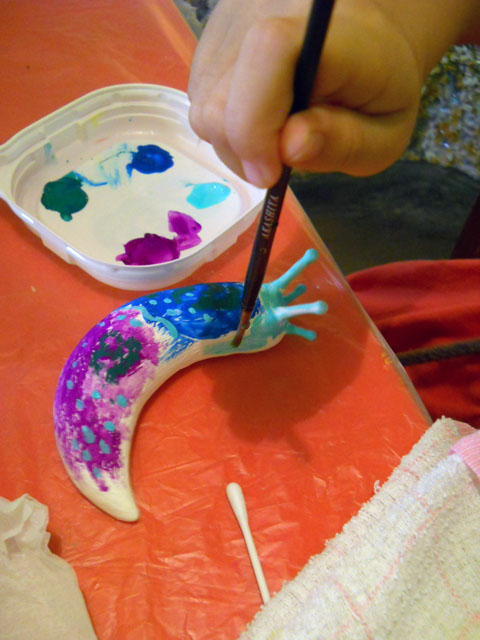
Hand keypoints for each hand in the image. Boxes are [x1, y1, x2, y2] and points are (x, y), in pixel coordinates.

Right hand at [188, 0, 478, 186]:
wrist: (362, 34)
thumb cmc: (376, 88)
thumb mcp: (385, 132)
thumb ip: (345, 142)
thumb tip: (289, 148)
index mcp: (328, 28)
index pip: (268, 52)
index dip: (256, 125)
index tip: (270, 174)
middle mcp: (267, 10)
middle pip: (219, 100)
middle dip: (243, 152)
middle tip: (277, 164)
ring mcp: (231, 22)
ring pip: (203, 108)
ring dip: (233, 144)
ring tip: (273, 140)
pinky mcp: (210, 40)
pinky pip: (200, 101)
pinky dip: (225, 127)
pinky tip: (259, 119)